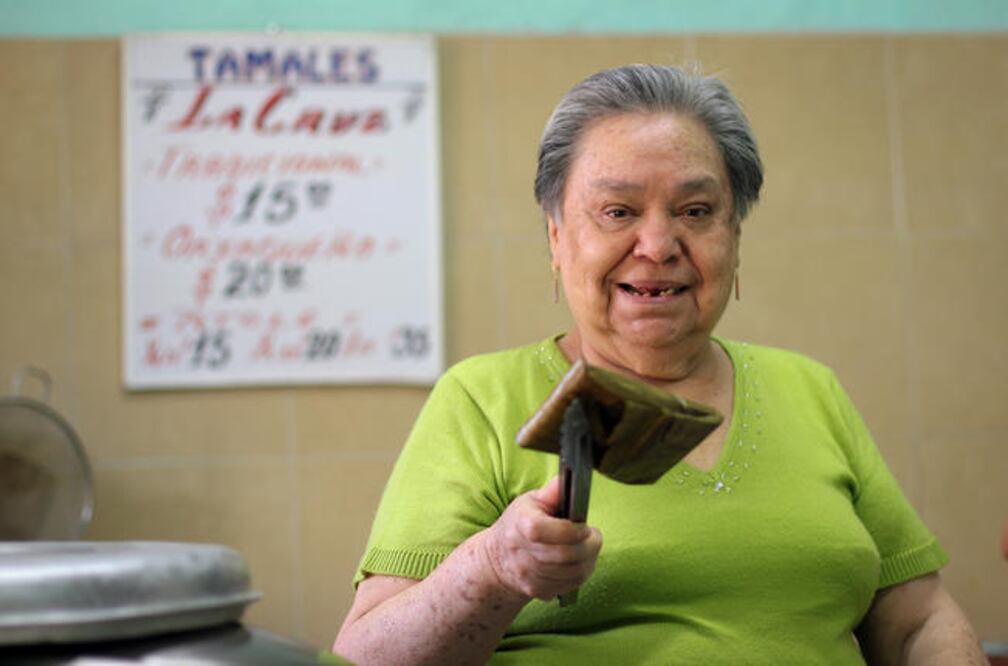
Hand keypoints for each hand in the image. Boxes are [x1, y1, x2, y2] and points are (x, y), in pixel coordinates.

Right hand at [481, 476, 602, 600]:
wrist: (498, 560)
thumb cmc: (518, 524)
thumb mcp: (530, 501)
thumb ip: (552, 492)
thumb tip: (567, 481)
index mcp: (521, 525)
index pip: (549, 531)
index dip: (572, 530)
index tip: (584, 526)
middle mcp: (522, 554)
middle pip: (565, 555)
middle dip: (588, 546)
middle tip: (593, 537)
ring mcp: (529, 576)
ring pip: (572, 572)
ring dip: (588, 560)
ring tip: (587, 548)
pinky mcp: (538, 591)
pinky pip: (570, 585)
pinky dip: (580, 573)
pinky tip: (578, 561)